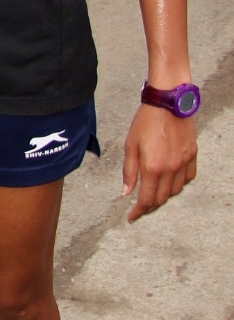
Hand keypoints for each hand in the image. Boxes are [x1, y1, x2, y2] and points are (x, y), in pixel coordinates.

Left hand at [121, 103, 196, 220]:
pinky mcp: (192, 156)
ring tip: (153, 191)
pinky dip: (178, 184)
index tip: (131, 217)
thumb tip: (127, 192)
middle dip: (149, 206)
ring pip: (175, 191)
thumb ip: (129, 171)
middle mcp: (170, 169)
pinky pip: (188, 178)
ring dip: (164, 195)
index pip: (146, 200)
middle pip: (161, 198)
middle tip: (140, 206)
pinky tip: (170, 180)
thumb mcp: (130, 145)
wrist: (169, 103)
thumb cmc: (145, 121)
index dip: (138, 211)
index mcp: (152, 168)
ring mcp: (184, 163)